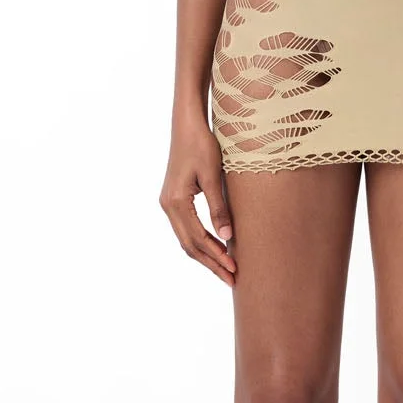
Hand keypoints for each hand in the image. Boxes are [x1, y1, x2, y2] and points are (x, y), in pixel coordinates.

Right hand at [160, 117, 236, 284]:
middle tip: (232, 279)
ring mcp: (168, 203)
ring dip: (206, 255)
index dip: (216, 256)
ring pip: (186, 239)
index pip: (197, 239)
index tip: (234, 269)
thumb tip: (227, 236)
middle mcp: (167, 206)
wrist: (186, 124)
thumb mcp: (213, 175)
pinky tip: (216, 247)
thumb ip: (218, 207)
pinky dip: (201, 242)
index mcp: (175, 202)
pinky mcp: (174, 199)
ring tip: (226, 269)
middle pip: (189, 245)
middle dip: (211, 263)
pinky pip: (186, 228)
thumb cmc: (202, 145)